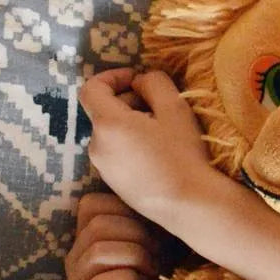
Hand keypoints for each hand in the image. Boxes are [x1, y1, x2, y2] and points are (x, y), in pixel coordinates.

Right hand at [65, 192, 162, 279]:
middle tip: (157, 256)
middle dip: (138, 236)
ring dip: (137, 258)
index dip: (126, 210)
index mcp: (88, 236)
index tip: (152, 230)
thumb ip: (147, 212)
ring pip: (98, 251)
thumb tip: (153, 186)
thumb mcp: (159, 235)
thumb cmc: (165, 272)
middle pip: (97, 226)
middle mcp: (74, 258)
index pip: (91, 203)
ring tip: (151, 272)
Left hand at [78, 68, 213, 226]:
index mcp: (107, 124)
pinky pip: (116, 152)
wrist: (187, 204)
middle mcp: (96, 146)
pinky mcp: (112, 184)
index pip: (91, 88)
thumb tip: (140, 82)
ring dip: (131, 122)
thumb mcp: (175, 108)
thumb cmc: (182, 154)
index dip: (112, 76)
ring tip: (163, 131)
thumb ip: (154, 83)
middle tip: (160, 105)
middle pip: (103, 111)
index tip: (138, 79)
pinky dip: (131, 143)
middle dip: (128, 100)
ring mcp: (102, 168)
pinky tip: (158, 154)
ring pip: (111, 132)